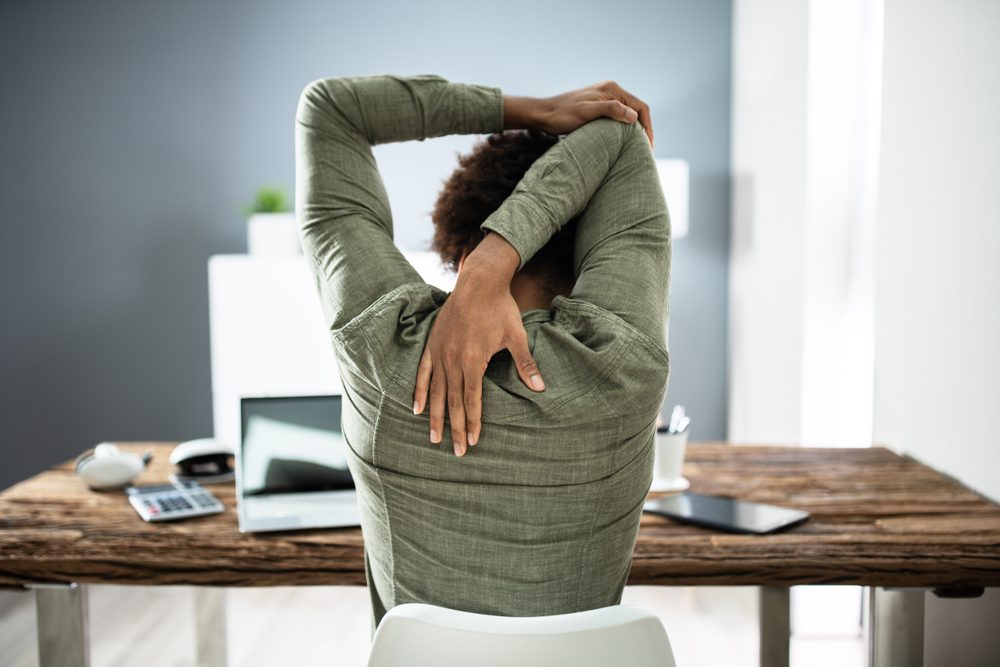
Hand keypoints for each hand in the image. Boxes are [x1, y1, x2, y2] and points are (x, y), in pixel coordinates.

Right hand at [413, 233, 544, 455]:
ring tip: (433, 438)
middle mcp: (452, 359)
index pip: (471, 399)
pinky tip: (416, 408)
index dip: (472, 422)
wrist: (478, 282)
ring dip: (434, 416)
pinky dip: (419, 391)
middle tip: (456, 452)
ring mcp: (439, 352)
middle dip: (454, 428)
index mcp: (473, 360)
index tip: (473, 441)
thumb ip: (525, 363)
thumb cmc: (500, 308)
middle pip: (452, 401)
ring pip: (435, 391)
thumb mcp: (516, 336)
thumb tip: (540, 387)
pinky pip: (423, 372)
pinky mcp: (432, 344)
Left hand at [505, 81, 653, 147]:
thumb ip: (611, 110)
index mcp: (612, 89)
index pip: (641, 107)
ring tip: (637, 149)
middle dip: (644, 129)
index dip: (648, 127)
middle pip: (636, 110)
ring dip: (635, 130)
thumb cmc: (563, 114)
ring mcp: (604, 98)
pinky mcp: (598, 107)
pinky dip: (624, 129)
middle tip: (646, 151)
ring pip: (628, 115)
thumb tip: (634, 117)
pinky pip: (617, 117)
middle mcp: (611, 91)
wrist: (543, 114)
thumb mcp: (587, 113)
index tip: (649, 146)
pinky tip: (623, 142)